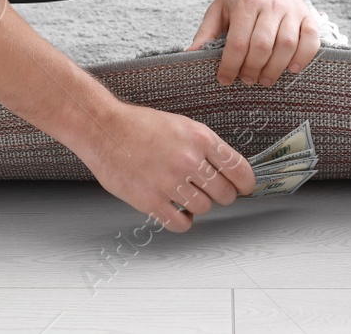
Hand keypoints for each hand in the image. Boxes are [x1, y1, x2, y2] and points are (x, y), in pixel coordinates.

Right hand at [76, 102, 255, 231]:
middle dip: (222, 196)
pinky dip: (182, 220)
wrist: (104, 129)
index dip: (246, 184)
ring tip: (185, 194)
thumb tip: (229, 171)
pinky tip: (176, 210)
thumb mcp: (182, 125)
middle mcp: (188, 160)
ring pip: (204, 209)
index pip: (239, 169)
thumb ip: (206, 147)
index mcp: (200, 138)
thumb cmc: (141, 126)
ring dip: (198, 205)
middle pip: (225, 194)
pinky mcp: (150, 200)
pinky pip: (180, 223)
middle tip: (211, 192)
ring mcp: (169, 182)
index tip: (244, 188)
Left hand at [185, 0, 320, 86]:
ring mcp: (292, 10)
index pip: (237, 41)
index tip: (225, 79)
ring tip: (264, 80)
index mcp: (245, 2)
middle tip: (246, 80)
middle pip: (262, 45)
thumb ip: (205, 33)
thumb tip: (190, 55)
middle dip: (252, 69)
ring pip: (287, 45)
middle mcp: (270, 4)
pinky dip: (303, 57)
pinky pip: (312, 40)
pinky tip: (291, 69)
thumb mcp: (218, 8)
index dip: (230, 65)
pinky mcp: (308, 16)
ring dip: (275, 69)